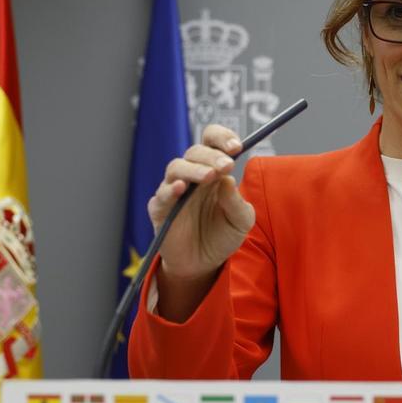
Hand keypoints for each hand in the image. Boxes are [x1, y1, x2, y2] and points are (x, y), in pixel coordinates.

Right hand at [148, 124, 255, 285]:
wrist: (204, 264)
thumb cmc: (222, 236)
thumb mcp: (241, 221)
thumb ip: (237, 202)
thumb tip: (229, 180)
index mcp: (214, 171)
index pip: (213, 142)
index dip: (222, 138)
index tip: (237, 147)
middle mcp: (193, 176)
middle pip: (195, 151)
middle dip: (212, 155)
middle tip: (227, 165)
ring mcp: (174, 191)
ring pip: (176, 167)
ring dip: (193, 168)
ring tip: (210, 176)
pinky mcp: (160, 209)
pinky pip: (161, 195)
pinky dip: (170, 189)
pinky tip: (181, 188)